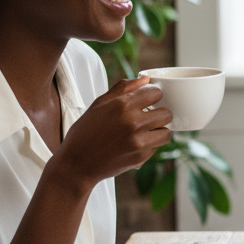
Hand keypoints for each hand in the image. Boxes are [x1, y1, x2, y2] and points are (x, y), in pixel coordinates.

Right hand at [49, 77, 172, 190]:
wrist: (77, 164)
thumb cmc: (85, 132)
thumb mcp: (99, 104)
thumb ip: (123, 88)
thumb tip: (146, 79)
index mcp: (122, 105)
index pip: (156, 92)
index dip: (152, 95)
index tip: (147, 101)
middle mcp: (133, 122)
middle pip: (167, 113)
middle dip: (159, 113)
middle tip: (148, 116)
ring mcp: (139, 141)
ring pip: (167, 132)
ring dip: (158, 130)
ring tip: (144, 131)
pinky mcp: (141, 157)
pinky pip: (156, 147)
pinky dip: (149, 145)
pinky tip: (134, 144)